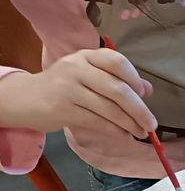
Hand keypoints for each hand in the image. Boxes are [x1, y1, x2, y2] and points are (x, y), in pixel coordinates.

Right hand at [0, 49, 154, 137]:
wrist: (26, 97)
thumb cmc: (66, 86)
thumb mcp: (90, 76)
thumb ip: (117, 80)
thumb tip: (148, 89)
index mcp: (86, 56)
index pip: (116, 61)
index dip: (134, 78)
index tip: (143, 94)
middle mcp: (76, 68)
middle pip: (117, 89)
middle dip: (140, 110)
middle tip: (152, 125)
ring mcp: (68, 88)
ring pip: (109, 109)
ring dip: (130, 124)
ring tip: (141, 133)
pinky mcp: (63, 109)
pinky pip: (97, 121)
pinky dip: (115, 130)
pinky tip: (124, 135)